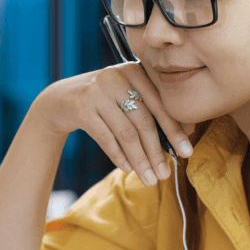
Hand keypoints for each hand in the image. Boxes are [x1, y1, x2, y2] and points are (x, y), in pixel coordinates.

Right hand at [28, 63, 194, 186]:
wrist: (60, 100)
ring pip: (125, 132)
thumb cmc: (104, 101)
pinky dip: (118, 155)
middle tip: (166, 174)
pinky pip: (105, 137)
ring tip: (149, 179)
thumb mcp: (127, 97)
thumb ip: (153, 108)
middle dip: (157, 151)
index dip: (175, 129)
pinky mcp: (80, 107)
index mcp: (133, 71)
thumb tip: (188, 132)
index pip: (160, 103)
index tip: (187, 152)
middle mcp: (116, 77)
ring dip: (140, 159)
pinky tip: (128, 168)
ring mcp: (96, 91)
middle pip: (143, 120)